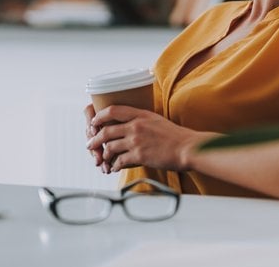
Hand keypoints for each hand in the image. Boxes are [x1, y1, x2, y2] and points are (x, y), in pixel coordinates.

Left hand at [87, 105, 210, 173]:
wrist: (187, 148)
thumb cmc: (175, 136)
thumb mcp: (157, 119)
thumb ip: (142, 119)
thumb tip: (130, 123)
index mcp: (141, 114)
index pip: (113, 110)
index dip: (99, 116)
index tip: (94, 122)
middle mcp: (136, 126)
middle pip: (107, 131)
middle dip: (95, 139)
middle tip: (90, 144)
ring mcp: (137, 141)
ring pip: (111, 147)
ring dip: (104, 154)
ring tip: (103, 158)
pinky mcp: (140, 156)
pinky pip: (120, 161)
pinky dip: (114, 165)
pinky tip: (114, 167)